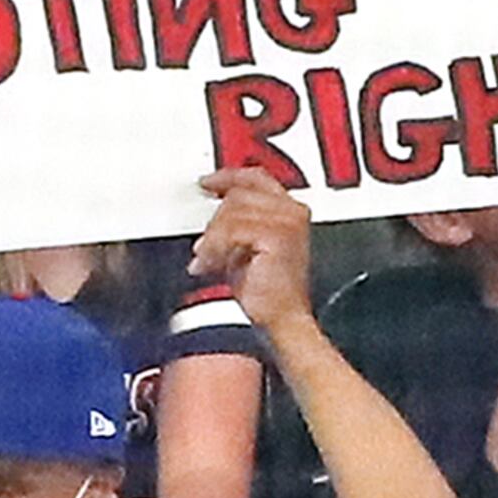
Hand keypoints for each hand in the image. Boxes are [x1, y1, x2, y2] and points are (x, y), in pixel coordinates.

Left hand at [191, 167, 313, 332]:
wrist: (282, 320)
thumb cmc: (268, 292)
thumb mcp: (245, 248)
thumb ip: (235, 223)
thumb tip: (210, 213)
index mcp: (290, 211)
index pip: (256, 178)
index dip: (228, 177)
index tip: (206, 183)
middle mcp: (292, 211)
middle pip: (238, 195)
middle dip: (215, 223)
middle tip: (204, 249)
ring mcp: (287, 221)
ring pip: (230, 212)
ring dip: (212, 240)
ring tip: (207, 262)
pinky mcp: (277, 235)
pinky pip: (230, 230)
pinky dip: (214, 249)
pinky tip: (209, 266)